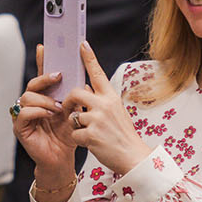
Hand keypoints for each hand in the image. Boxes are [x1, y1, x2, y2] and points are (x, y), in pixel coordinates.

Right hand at [13, 44, 77, 195]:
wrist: (63, 158)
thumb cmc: (68, 135)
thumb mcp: (75, 112)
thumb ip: (75, 97)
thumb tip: (84, 81)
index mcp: (45, 97)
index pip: (42, 76)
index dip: (42, 61)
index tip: (44, 46)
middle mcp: (32, 104)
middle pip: (32, 84)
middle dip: (45, 78)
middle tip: (59, 76)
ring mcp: (24, 115)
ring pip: (27, 97)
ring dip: (44, 100)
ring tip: (58, 108)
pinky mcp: (20, 128)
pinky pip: (23, 113)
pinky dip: (37, 112)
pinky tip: (49, 115)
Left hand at [62, 43, 151, 177]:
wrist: (133, 157)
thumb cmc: (123, 135)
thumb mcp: (116, 112)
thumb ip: (101, 101)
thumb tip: (84, 87)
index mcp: (111, 97)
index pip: (98, 73)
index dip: (89, 58)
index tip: (81, 44)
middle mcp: (105, 105)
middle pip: (75, 93)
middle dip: (68, 101)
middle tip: (69, 110)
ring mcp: (98, 119)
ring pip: (73, 116)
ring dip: (76, 126)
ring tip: (90, 134)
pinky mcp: (91, 135)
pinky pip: (74, 134)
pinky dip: (79, 140)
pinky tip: (91, 144)